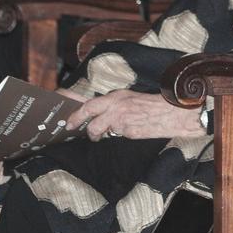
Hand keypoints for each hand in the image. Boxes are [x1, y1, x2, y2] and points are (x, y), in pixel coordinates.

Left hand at [67, 89, 204, 140]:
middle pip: (88, 112)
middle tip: (70, 125)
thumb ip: (114, 105)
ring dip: (95, 134)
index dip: (72, 104)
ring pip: (97, 129)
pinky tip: (122, 132)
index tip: (60, 104)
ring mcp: (120, 120)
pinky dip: (115, 136)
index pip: (89, 101)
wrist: (171, 113)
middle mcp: (115, 106)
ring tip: (99, 135)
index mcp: (116, 96)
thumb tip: (98, 112)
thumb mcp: (130, 99)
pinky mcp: (127, 132)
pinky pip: (115, 135)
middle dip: (76, 120)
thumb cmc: (153, 106)